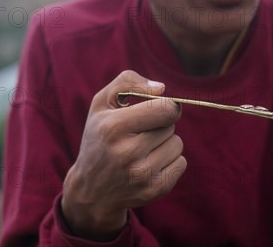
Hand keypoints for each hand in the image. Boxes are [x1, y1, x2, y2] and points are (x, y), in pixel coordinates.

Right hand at [61, 70, 186, 240]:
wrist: (91, 190)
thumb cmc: (100, 138)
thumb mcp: (102, 104)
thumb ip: (128, 82)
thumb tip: (161, 89)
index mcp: (114, 127)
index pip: (165, 108)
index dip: (166, 105)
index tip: (157, 109)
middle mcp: (128, 153)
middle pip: (171, 126)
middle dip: (160, 125)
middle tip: (139, 133)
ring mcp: (142, 175)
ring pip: (177, 144)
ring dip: (165, 143)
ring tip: (142, 150)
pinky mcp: (155, 190)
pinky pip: (181, 163)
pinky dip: (170, 161)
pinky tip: (149, 164)